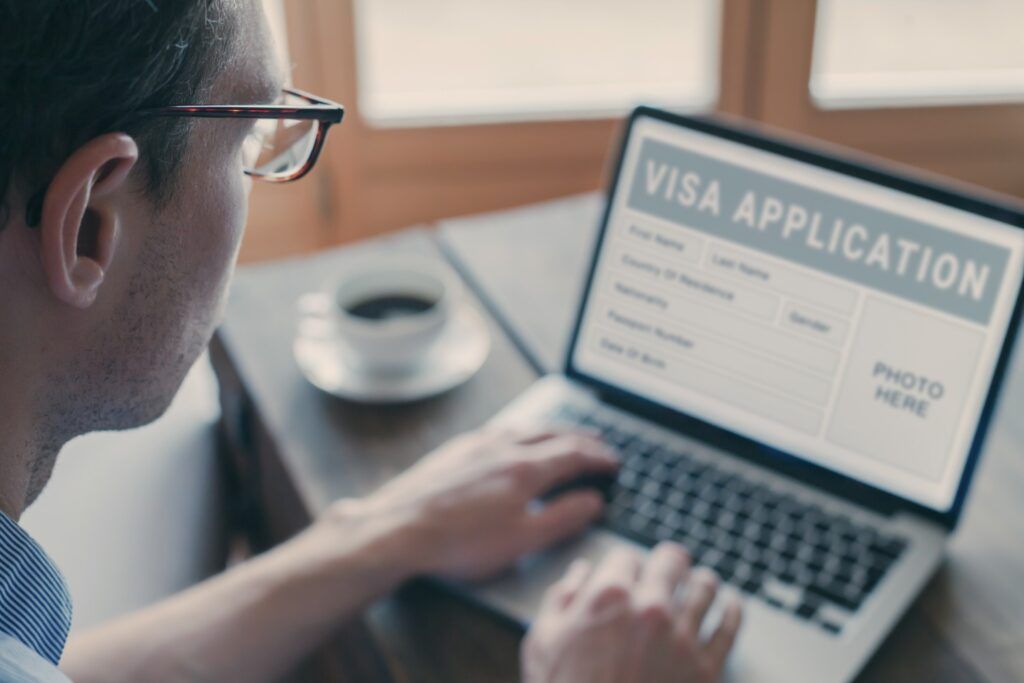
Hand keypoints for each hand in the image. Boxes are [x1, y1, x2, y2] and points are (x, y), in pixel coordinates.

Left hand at [346, 427, 618, 580]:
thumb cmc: (458, 542)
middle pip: (552, 434)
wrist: (398, 528)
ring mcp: (477, 444)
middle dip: (580, 437)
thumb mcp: (522, 540)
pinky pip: (500, 429)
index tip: (613, 462)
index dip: (598, 457)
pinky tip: (514, 438)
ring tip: (563, 435)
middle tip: (598, 442)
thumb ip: (562, 518)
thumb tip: (592, 502)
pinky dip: (521, 430)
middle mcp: (503, 447)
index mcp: (525, 469)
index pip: (574, 454)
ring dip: (551, 429)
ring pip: (525, 427)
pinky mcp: (455, 449)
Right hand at [522, 543, 742, 682]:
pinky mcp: (705, 669)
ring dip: (701, 581)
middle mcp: (650, 609)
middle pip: (672, 560)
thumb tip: (580, 573)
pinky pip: (730, 628)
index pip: (627, 555)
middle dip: (668, 562)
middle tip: (670, 567)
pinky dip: (733, 610)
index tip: (628, 574)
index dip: (626, 564)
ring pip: (705, 587)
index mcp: (608, 596)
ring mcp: (682, 638)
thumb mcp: (542, 642)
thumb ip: (561, 598)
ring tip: (701, 582)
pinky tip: (731, 604)